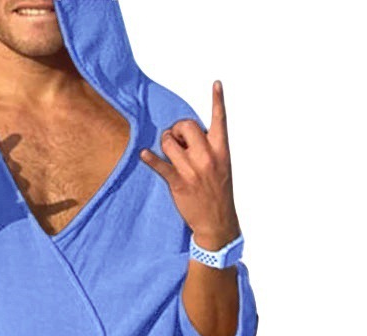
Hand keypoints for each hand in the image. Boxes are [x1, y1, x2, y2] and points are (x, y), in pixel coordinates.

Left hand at [140, 80, 240, 250]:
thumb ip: (209, 148)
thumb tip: (189, 136)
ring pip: (170, 142)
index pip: (220, 120)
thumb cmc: (218, 192)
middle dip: (176, 128)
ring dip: (164, 143)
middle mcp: (207, 156)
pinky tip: (144, 154)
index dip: (217, 100)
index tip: (216, 83)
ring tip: (167, 152)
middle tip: (175, 139)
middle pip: (186, 126)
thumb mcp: (222, 166)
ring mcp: (192, 170)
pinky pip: (160, 165)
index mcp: (221, 150)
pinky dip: (150, 158)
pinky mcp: (178, 182)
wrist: (217, 221)